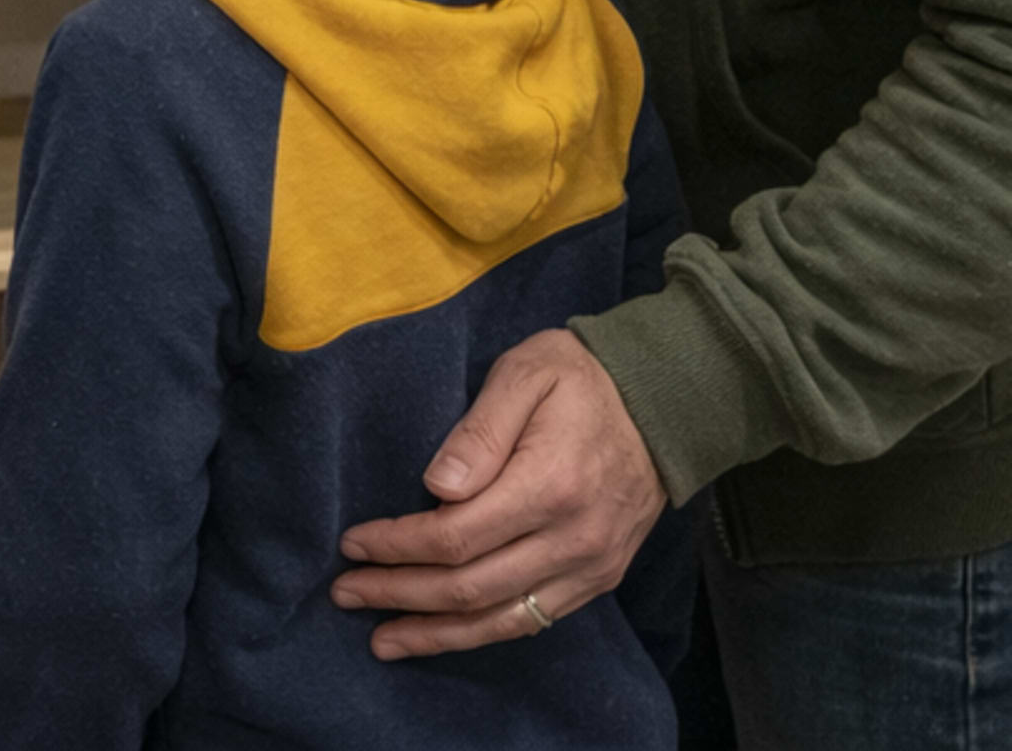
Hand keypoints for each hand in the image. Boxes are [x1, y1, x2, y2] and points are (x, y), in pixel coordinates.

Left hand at [331, 329, 669, 658]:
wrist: (666, 404)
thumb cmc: (582, 379)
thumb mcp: (526, 374)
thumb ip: (478, 431)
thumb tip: (435, 485)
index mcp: (550, 485)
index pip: (456, 536)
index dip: (398, 546)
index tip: (352, 542)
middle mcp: (573, 538)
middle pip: (470, 587)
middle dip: (400, 594)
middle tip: (345, 592)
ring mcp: (591, 566)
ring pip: (501, 619)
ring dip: (435, 633)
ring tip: (382, 637)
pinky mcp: (600, 579)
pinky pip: (533, 621)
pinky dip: (482, 633)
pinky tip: (443, 634)